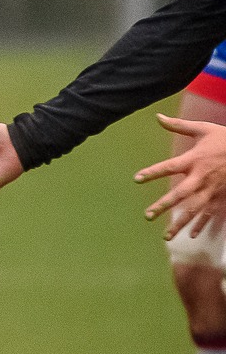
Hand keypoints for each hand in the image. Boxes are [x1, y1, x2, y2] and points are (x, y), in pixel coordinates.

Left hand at [134, 114, 225, 240]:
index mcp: (194, 159)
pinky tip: (191, 235)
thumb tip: (157, 117)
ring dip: (180, 222)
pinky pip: (211, 213)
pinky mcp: (222, 196)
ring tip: (167, 235)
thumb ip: (178, 125)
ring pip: (195, 209)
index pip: (169, 167)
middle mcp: (201, 177)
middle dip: (164, 205)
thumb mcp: (203, 129)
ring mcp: (213, 189)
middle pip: (180, 194)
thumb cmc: (225, 138)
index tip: (137, 179)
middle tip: (148, 215)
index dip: (153, 172)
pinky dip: (201, 224)